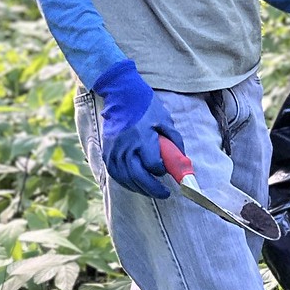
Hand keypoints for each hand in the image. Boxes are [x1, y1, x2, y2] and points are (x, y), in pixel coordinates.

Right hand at [92, 59, 183, 197]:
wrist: (121, 96)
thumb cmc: (146, 108)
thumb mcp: (166, 121)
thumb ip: (175, 143)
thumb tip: (182, 162)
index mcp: (142, 139)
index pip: (153, 166)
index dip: (162, 171)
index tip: (166, 170)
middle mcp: (126, 148)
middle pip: (139, 178)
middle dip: (154, 190)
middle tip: (165, 194)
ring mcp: (114, 152)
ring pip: (126, 180)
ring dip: (140, 189)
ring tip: (151, 190)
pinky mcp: (106, 154)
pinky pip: (116, 175)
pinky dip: (127, 183)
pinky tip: (136, 185)